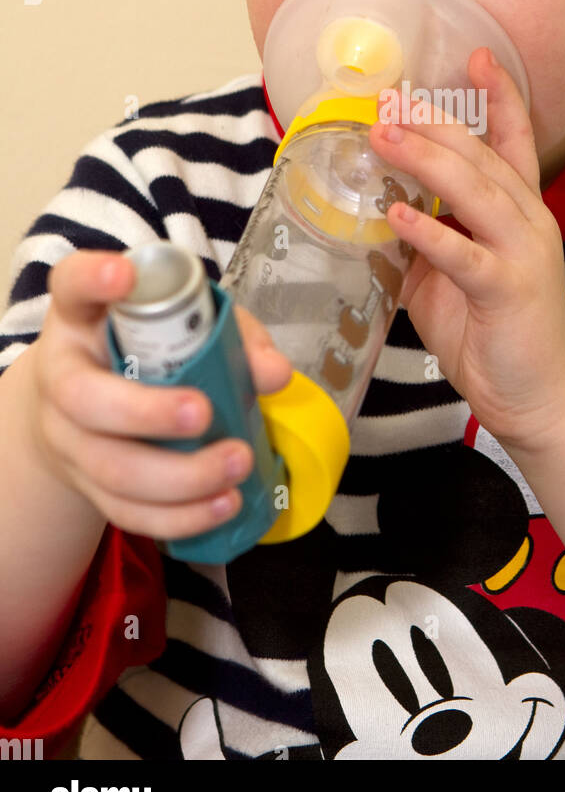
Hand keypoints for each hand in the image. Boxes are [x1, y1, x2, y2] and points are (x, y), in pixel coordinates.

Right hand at [27, 250, 293, 539]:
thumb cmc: (151, 356)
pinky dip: (178, 516)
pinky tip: (223, 504)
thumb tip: (274, 373)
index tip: (124, 275)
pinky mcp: (88, 487)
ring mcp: (68, 437)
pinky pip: (125, 511)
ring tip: (237, 465)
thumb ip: (232, 338)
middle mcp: (63, 374)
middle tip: (203, 413)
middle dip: (146, 411)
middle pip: (82, 397)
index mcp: (83, 318)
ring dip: (178, 476)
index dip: (93, 278)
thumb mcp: (189, 329)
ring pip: (108, 466)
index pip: (72, 286)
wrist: (92, 415)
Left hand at [368, 47, 564, 452]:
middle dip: (434, 122)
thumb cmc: (492, 333)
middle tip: (390, 97)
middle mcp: (528, 222)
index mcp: (518, 212)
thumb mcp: (447, 276)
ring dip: (427, 159)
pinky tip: (396, 213)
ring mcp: (522, 253)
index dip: (499, 97)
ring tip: (384, 135)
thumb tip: (377, 211)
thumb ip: (422, 240)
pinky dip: (428, 232)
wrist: (535, 397)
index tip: (477, 55)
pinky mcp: (508, 290)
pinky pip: (463, 254)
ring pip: (475, 191)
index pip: (513, 141)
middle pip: (481, 156)